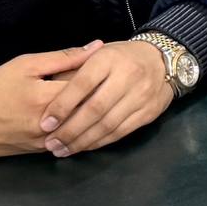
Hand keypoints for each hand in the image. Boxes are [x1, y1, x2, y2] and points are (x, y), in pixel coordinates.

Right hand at [0, 45, 102, 158]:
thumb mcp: (24, 65)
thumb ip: (63, 57)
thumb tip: (97, 46)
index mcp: (46, 98)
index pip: (90, 85)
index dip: (100, 73)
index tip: (105, 64)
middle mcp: (51, 124)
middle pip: (90, 107)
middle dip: (99, 92)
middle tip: (102, 79)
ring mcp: (48, 141)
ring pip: (83, 125)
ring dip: (91, 110)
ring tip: (93, 95)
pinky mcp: (43, 151)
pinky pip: (70, 137)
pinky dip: (78, 124)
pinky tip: (79, 112)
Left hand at [36, 39, 174, 156]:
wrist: (160, 60)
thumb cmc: (119, 58)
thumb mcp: (95, 55)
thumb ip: (71, 72)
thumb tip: (47, 96)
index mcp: (108, 59)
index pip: (82, 84)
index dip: (62, 106)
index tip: (46, 123)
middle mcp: (128, 76)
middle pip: (95, 109)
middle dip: (70, 130)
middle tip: (51, 143)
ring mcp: (141, 95)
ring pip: (108, 124)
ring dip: (83, 141)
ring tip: (63, 150)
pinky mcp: (149, 112)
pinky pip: (121, 132)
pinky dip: (100, 142)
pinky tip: (84, 146)